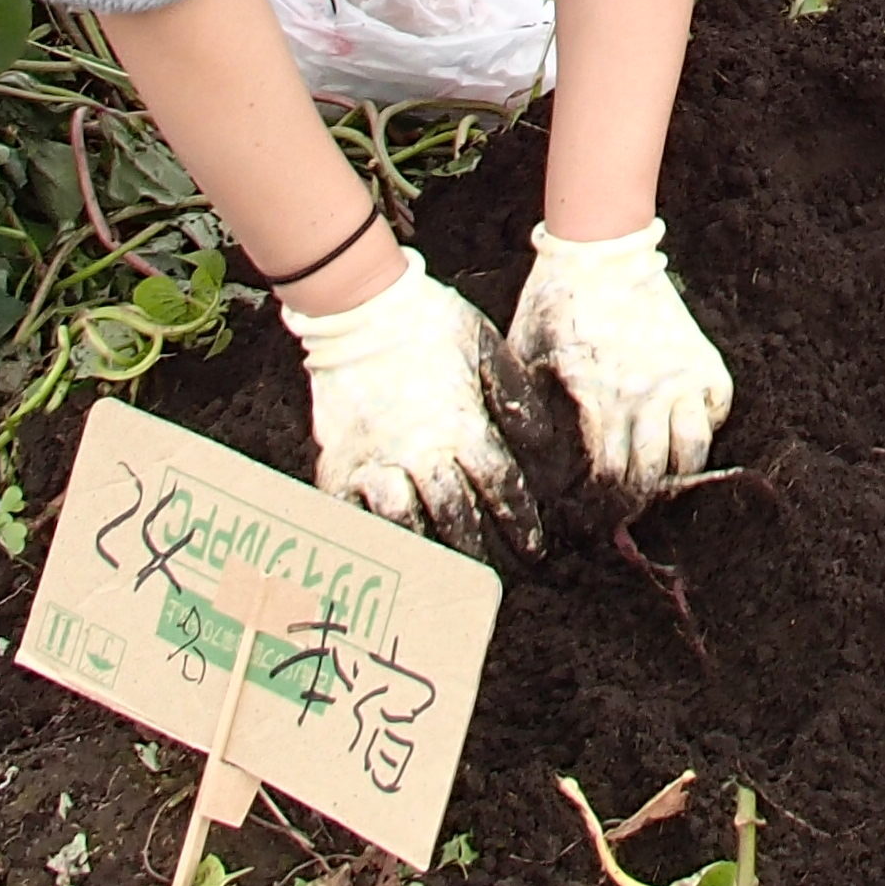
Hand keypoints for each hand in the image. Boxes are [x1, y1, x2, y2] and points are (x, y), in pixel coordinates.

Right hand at [288, 250, 543, 556]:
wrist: (362, 305)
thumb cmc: (431, 321)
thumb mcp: (486, 346)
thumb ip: (514, 395)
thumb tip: (542, 439)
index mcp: (464, 427)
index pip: (500, 488)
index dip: (519, 522)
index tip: (532, 548)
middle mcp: (423, 453)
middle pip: (455, 518)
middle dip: (477, 552)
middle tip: (490, 579)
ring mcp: (378, 461)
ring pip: (405, 526)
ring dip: (425, 555)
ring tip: (438, 580)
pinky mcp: (341, 461)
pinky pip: (350, 515)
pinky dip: (364, 541)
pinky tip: (377, 558)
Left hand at [508, 221, 732, 497]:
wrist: (602, 249)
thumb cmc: (554, 300)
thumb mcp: (523, 354)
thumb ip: (521, 401)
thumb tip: (519, 452)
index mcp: (597, 396)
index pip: (606, 472)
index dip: (599, 500)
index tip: (590, 508)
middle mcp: (642, 392)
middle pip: (651, 472)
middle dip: (637, 496)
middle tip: (626, 501)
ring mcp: (679, 375)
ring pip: (693, 449)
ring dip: (677, 468)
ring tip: (662, 474)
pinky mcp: (702, 357)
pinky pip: (719, 408)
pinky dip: (706, 426)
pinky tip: (684, 429)